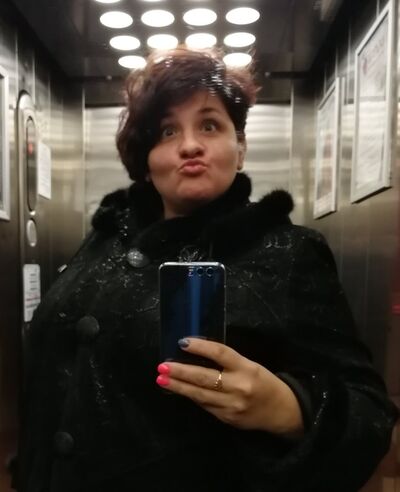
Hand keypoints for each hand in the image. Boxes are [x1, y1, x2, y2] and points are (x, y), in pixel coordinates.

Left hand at [156, 337, 303, 436]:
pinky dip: (191, 396)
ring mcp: (231, 406)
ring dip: (178, 386)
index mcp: (247, 368)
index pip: (220, 353)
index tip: (182, 342)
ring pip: (200, 395)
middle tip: (162, 366)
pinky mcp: (227, 419)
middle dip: (181, 372)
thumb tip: (196, 354)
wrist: (282, 411)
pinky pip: (205, 406)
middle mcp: (239, 387)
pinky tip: (178, 390)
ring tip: (161, 379)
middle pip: (204, 377)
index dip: (200, 347)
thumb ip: (227, 361)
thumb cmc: (264, 382)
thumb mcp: (250, 365)